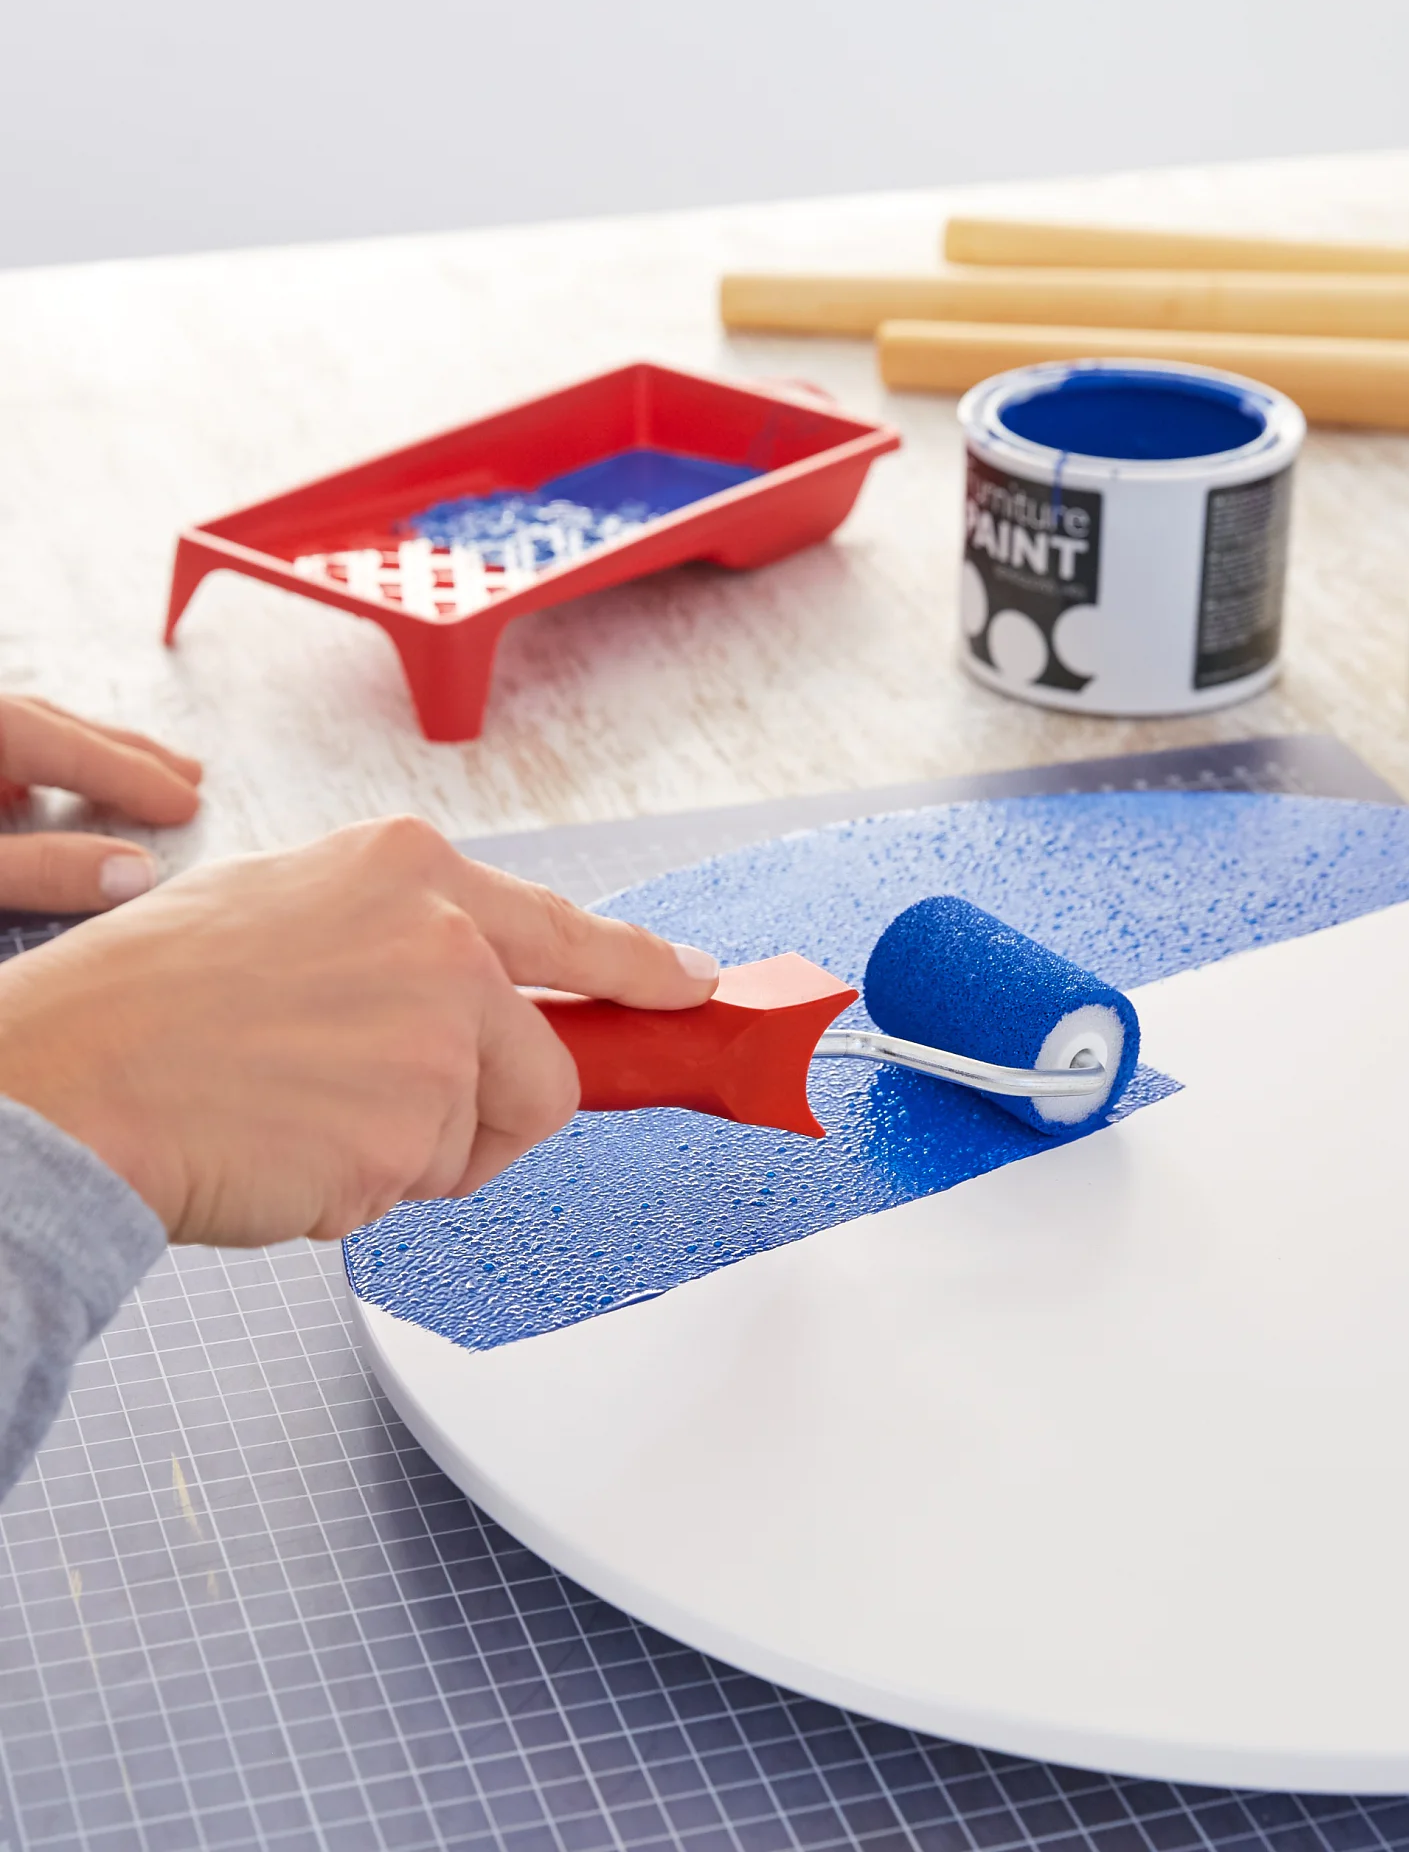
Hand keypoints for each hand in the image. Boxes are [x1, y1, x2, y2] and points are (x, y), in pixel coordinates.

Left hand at [0, 696, 201, 911]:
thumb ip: (42, 869)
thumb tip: (135, 874)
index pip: (72, 748)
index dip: (135, 777)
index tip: (187, 803)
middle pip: (57, 727)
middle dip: (128, 753)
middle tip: (188, 774)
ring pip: (28, 734)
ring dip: (89, 758)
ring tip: (137, 776)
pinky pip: (1, 752)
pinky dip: (40, 770)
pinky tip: (49, 790)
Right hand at [0, 816, 717, 1246]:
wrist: (58, 1084)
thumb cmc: (146, 1002)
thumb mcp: (286, 906)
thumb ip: (398, 931)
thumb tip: (472, 981)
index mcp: (412, 871)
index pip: (571, 930)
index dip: (642, 969)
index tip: (692, 990)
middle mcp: (445, 944)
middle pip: (546, 1069)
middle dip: (488, 1112)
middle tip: (392, 1115)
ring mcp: (436, 1042)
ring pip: (479, 1139)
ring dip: (406, 1152)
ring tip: (298, 1113)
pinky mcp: (409, 1137)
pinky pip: (417, 1188)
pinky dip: (358, 1191)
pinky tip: (282, 1150)